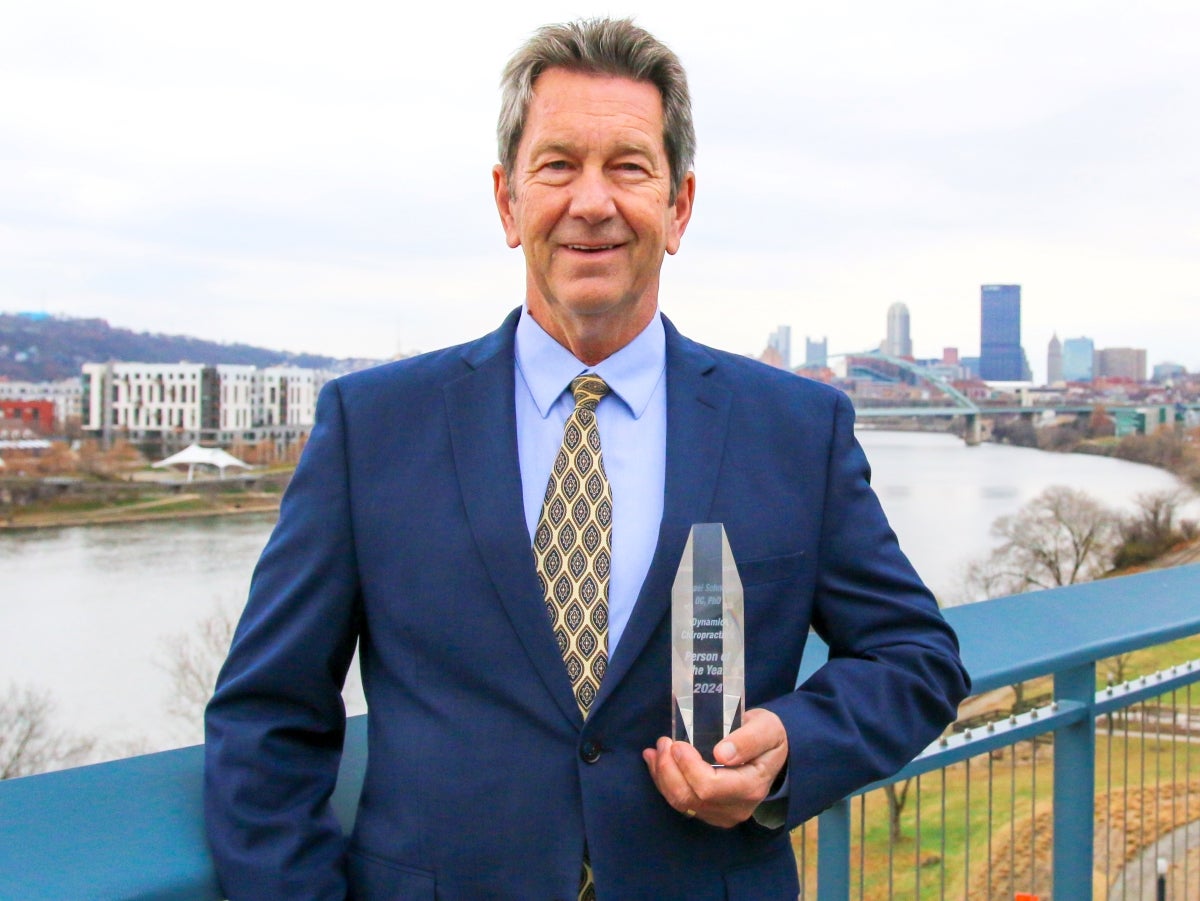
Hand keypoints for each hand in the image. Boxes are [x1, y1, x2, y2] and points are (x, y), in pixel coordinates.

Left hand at [641, 707, 788, 827]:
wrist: (769, 752)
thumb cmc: (767, 736)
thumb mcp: (766, 728)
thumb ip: (748, 739)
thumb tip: (722, 754)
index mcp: (751, 787)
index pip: (710, 787)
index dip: (688, 766)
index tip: (678, 743)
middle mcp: (736, 808)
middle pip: (690, 798)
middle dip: (669, 770)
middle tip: (663, 742)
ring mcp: (722, 814)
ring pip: (681, 803)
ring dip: (662, 776)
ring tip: (655, 750)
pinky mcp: (709, 813)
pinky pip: (680, 803)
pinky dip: (664, 781)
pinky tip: (657, 762)